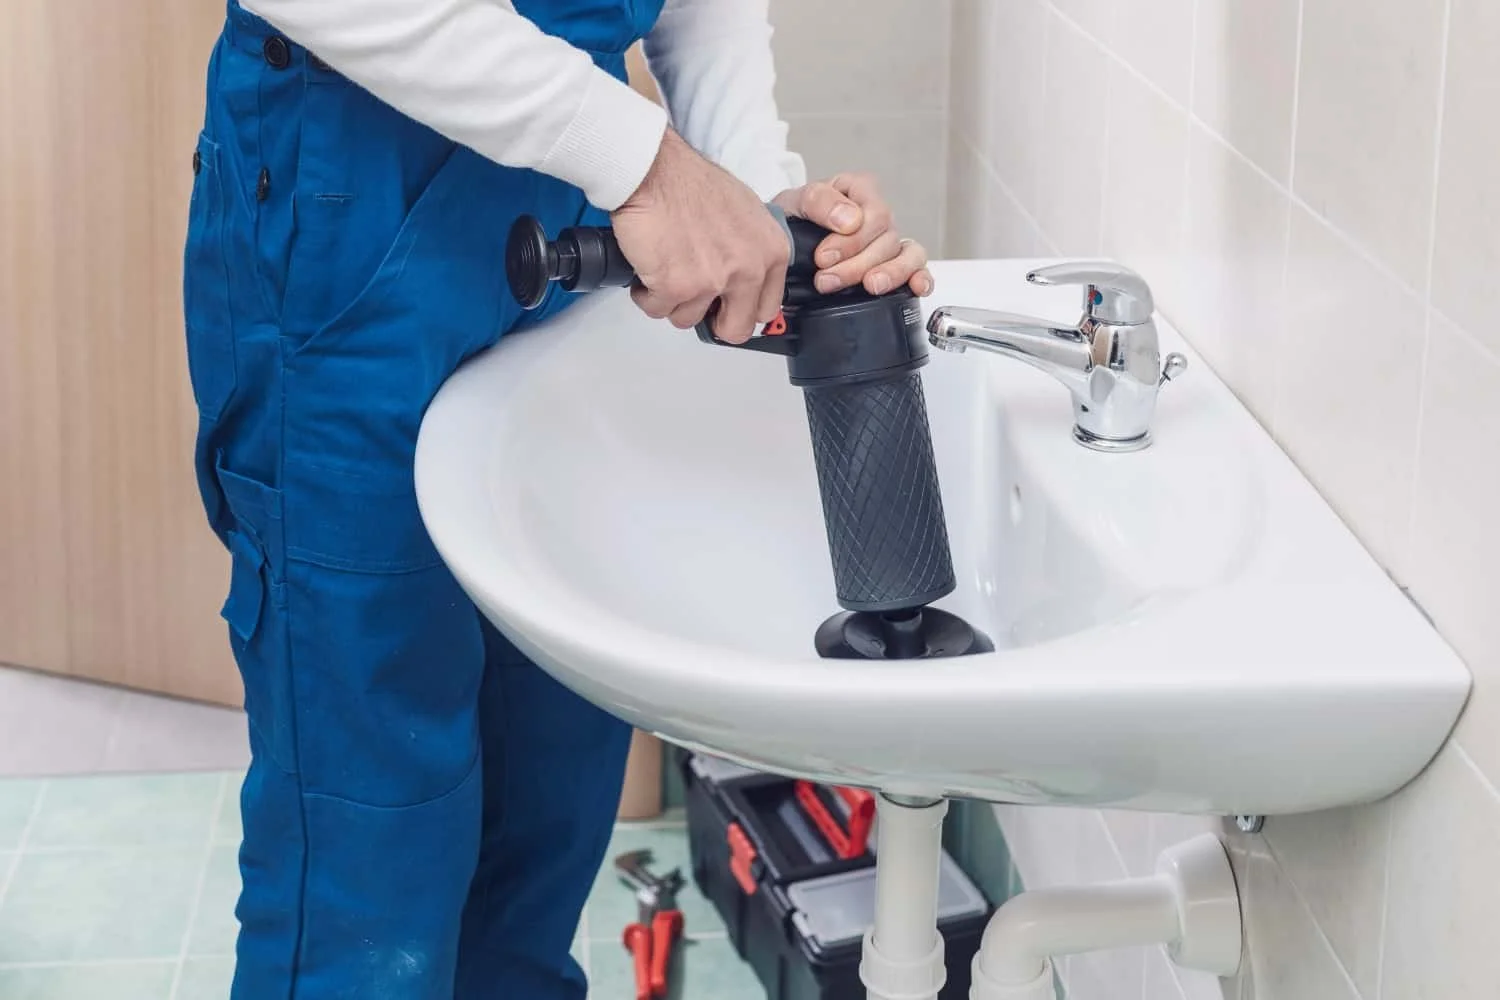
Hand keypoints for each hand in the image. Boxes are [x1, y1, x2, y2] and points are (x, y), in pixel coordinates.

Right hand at [611, 129, 789, 344]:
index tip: (727, 305)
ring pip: (688, 319)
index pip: (767, 309)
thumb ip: (754, 252)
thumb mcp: (747, 213)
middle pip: (736, 330)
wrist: (654, 171)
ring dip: (672, 300)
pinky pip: (657, 309)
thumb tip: (748, 281)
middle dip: (712, 321)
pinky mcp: (675, 288)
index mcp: (771, 253)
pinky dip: (647, 293)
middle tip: (695, 301)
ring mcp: (712, 282)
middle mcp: (747, 270)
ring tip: (665, 266)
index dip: (741, 309)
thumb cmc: (692, 183)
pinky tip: (649, 266)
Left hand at [772, 173, 932, 297]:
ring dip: (891, 274)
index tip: (822, 257)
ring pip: (908, 255)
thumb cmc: (791, 220)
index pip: (873, 213)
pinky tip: (917, 288)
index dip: (851, 240)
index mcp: (858, 191)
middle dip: (857, 265)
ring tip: (870, 286)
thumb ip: (818, 202)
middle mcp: (878, 216)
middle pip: (887, 239)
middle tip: (826, 280)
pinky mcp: (895, 265)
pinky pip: (918, 269)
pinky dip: (921, 279)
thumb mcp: (793, 202)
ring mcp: (889, 242)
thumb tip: (850, 220)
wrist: (782, 245)